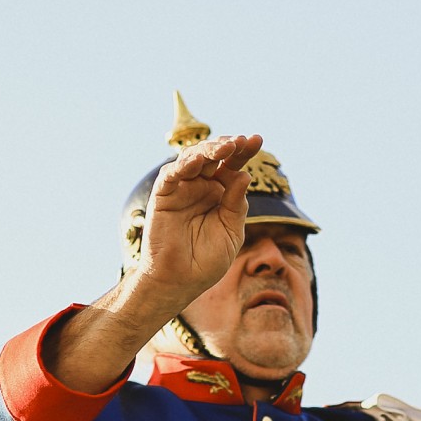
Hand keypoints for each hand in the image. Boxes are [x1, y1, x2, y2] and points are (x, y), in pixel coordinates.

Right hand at [130, 134, 261, 306]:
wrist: (181, 281)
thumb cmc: (206, 260)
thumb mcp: (231, 231)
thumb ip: (236, 204)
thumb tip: (244, 174)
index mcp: (220, 193)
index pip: (233, 165)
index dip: (244, 151)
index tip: (257, 139)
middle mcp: (201, 186)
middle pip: (214, 156)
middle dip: (229, 145)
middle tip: (243, 141)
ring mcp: (182, 189)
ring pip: (193, 158)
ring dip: (209, 149)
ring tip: (227, 146)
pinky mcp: (163, 195)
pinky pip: (172, 175)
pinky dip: (183, 165)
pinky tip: (198, 161)